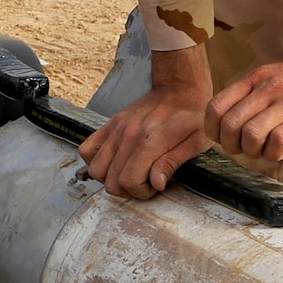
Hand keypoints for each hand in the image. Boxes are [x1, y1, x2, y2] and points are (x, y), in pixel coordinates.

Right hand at [79, 45, 213, 197]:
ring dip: (111, 178)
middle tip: (145, 183)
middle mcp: (127, 135)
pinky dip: (95, 162)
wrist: (178, 89)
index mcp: (150, 141)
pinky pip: (87, 149)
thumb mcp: (196, 142)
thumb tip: (156, 184)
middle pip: (111, 180)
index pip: (129, 181)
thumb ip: (172, 163)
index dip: (142, 193)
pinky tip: (114, 163)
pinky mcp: (109, 125)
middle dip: (128, 190)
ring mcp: (115, 129)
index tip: (155, 187)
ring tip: (130, 174)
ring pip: (96, 169)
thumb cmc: (192, 117)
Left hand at [206, 53, 282, 162]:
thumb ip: (249, 95)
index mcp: (254, 78)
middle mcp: (268, 87)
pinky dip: (274, 153)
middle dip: (231, 145)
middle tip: (242, 150)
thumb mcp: (271, 77)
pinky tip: (280, 152)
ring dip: (252, 151)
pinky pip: (279, 141)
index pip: (216, 106)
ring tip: (262, 151)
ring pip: (252, 134)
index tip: (220, 139)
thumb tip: (225, 123)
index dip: (212, 129)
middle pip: (231, 124)